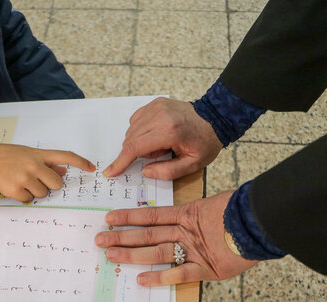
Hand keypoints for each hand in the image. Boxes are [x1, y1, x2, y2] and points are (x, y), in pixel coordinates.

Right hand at [0, 144, 94, 201]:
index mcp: (38, 154)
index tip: (92, 168)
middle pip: (57, 183)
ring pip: (43, 194)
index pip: (65, 156)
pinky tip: (14, 188)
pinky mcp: (14, 189)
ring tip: (21, 182)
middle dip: (50, 186)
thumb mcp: (27, 153)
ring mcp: (24, 177)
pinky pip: (28, 200)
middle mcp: (34, 165)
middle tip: (37, 181)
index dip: (80, 162)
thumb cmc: (6, 156)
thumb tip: (64, 171)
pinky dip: (23, 197)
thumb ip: (46, 162)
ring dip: (35, 192)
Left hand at [94, 191, 257, 285]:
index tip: (109, 218)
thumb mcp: (215, 206)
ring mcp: (194, 249)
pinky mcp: (207, 268)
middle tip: (99, 239)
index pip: (150, 216)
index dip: (128, 217)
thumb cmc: (243, 211)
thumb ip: (196, 216)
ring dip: (131, 253)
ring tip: (110, 255)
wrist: (265, 221)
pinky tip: (140, 279)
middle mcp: (185, 231)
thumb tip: (182, 221)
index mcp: (187, 214)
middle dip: (120, 236)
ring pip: (156, 251)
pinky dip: (160, 277)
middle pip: (146, 234)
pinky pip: (179, 273)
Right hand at [103, 97, 221, 179]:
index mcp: (169, 131)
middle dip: (137, 153)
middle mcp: (159, 116)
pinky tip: (156, 134)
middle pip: (130, 139)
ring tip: (161, 144)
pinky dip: (141, 131)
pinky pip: (136, 120)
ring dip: (140, 142)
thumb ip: (167, 172)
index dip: (120, 162)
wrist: (215, 116)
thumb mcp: (192, 164)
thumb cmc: (205, 142)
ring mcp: (156, 107)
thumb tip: (145, 172)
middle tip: (160, 154)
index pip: (135, 148)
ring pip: (131, 130)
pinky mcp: (155, 103)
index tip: (110, 172)